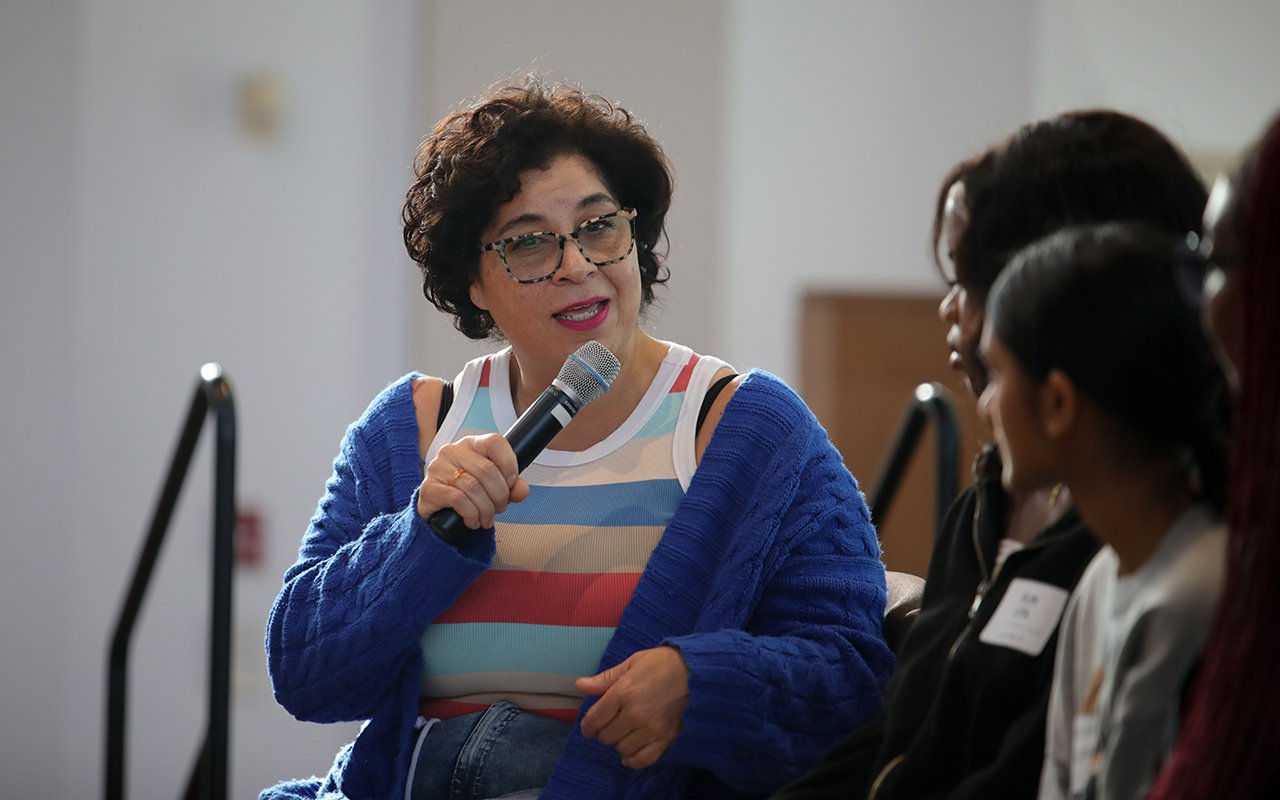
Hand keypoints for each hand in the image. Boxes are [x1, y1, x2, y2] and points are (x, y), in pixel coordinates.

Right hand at [416, 434, 529, 528]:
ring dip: (486, 509)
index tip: (511, 483)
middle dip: (499, 495)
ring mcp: (437, 468)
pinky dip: (471, 514)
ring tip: (486, 518)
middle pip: (487, 469)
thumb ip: (511, 487)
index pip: (495, 442)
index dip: (509, 464)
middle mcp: (452, 451)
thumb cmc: (467, 496)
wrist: (438, 515)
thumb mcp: (493, 488)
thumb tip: (521, 490)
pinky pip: (459, 500)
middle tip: (499, 508)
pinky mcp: (429, 488)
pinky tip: (473, 520)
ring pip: (474, 487)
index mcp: (471, 445)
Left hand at [576, 646, 689, 769]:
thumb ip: (606, 679)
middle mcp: (635, 714)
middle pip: (606, 736)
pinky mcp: (666, 739)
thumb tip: (580, 685)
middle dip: (603, 732)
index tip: (589, 726)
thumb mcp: (632, 663)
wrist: (698, 672)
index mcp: (624, 692)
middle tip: (609, 725)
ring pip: (622, 749)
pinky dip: (632, 760)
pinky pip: (642, 760)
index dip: (588, 726)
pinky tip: (629, 753)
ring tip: (624, 733)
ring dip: (618, 743)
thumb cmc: (663, 664)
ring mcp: (651, 729)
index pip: (594, 719)